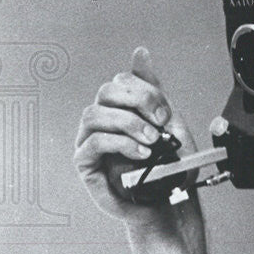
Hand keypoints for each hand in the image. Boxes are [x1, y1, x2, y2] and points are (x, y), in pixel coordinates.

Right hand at [74, 46, 197, 228]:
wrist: (168, 201)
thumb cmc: (166, 163)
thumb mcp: (167, 122)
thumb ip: (152, 89)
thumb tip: (140, 52)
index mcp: (121, 107)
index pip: (121, 81)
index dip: (145, 91)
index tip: (166, 113)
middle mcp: (102, 120)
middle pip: (105, 92)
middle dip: (137, 102)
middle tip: (160, 123)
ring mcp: (90, 140)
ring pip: (94, 114)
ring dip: (128, 124)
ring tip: (151, 141)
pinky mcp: (85, 163)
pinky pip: (92, 143)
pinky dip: (120, 144)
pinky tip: (141, 153)